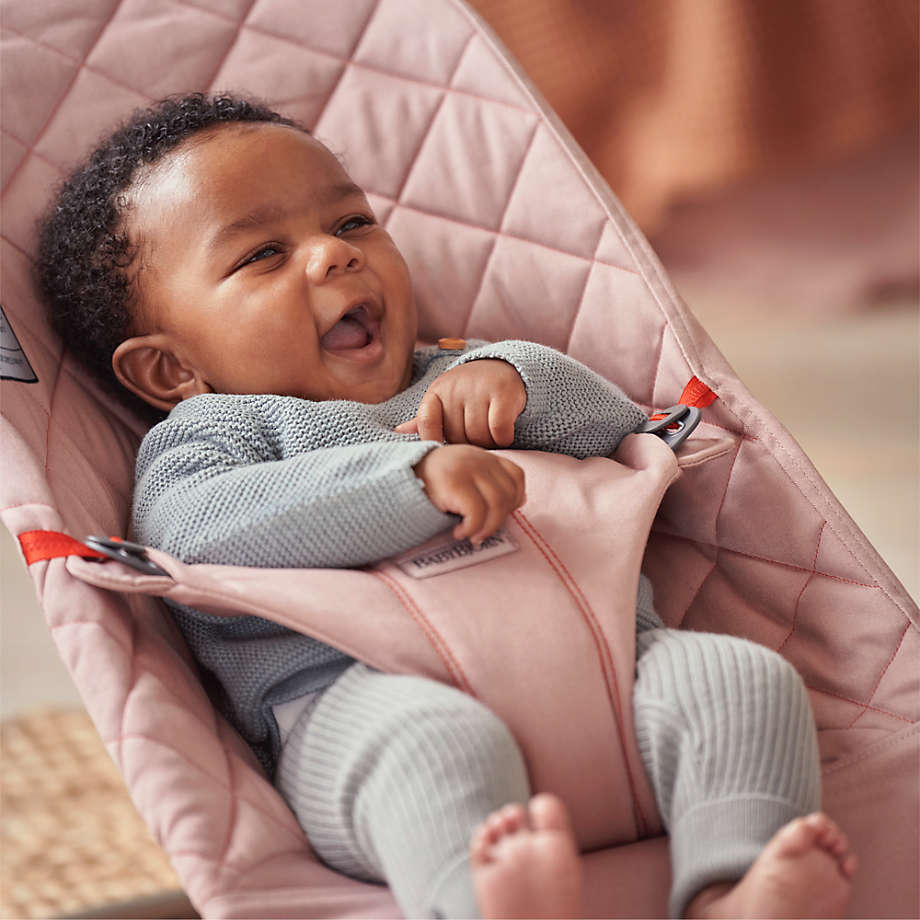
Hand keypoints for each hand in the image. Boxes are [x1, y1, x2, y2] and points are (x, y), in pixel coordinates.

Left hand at [396, 360, 525, 446]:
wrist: (503, 368)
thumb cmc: (469, 394)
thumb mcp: (445, 402)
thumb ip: (425, 420)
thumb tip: (398, 432)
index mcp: (437, 392)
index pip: (426, 423)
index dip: (433, 440)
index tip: (445, 452)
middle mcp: (456, 388)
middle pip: (457, 437)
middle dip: (469, 444)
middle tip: (477, 435)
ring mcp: (479, 389)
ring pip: (479, 437)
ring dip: (489, 443)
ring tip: (491, 433)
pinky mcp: (503, 393)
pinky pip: (499, 432)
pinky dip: (504, 438)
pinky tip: (504, 433)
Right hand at [413, 445, 525, 544]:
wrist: (395, 480)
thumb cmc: (430, 486)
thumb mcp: (463, 479)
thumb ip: (488, 484)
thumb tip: (521, 501)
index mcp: (482, 456)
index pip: (516, 476)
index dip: (514, 499)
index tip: (496, 516)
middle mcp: (477, 458)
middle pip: (509, 492)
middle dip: (500, 519)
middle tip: (481, 532)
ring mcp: (466, 468)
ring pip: (497, 504)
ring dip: (487, 528)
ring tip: (471, 536)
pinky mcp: (454, 482)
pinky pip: (478, 512)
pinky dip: (472, 528)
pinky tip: (458, 533)